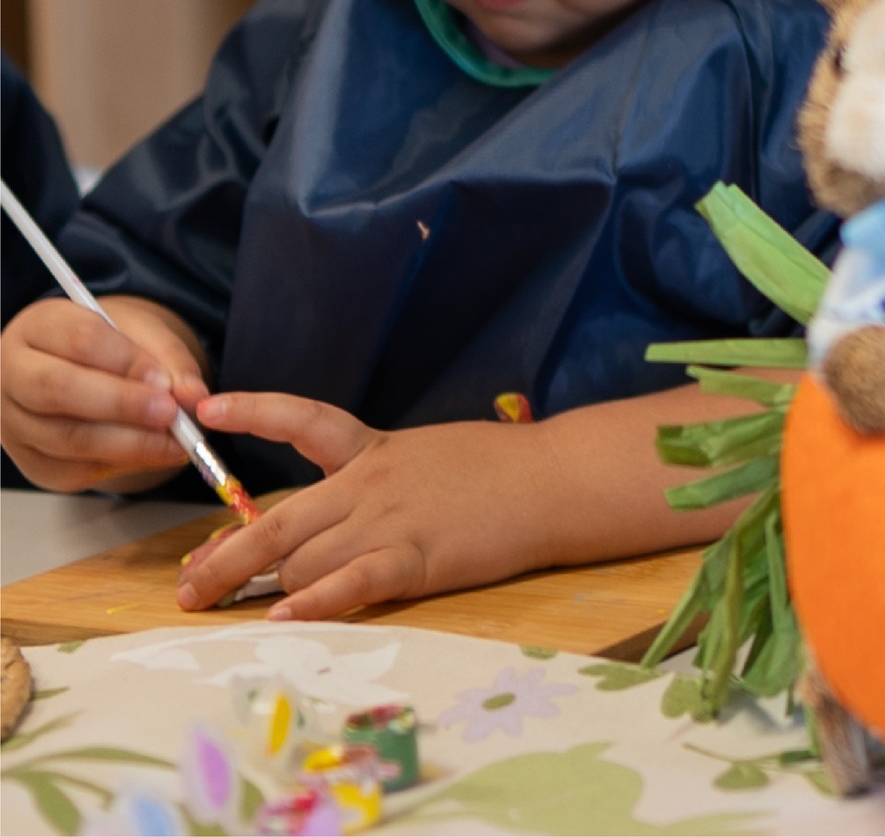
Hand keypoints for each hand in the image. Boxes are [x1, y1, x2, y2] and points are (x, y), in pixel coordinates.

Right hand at [0, 295, 209, 492]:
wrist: (87, 369)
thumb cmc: (113, 346)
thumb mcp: (143, 334)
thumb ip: (170, 360)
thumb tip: (192, 395)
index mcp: (38, 326)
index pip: (79, 338)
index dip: (125, 360)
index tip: (163, 379)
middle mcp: (13, 373)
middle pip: (58, 389)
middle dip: (122, 405)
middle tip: (169, 414)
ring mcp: (12, 422)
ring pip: (65, 438)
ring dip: (128, 444)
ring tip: (174, 441)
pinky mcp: (29, 461)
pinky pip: (72, 470)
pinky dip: (119, 465)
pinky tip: (153, 455)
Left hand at [178, 393, 552, 621]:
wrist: (556, 480)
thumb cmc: (502, 469)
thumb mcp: (430, 457)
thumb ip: (379, 482)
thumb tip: (331, 519)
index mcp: (377, 449)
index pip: (304, 421)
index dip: (254, 410)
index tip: (207, 407)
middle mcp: (372, 482)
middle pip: (279, 519)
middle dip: (226, 556)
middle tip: (188, 585)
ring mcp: (392, 520)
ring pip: (304, 557)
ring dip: (263, 586)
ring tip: (224, 610)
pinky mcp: (417, 558)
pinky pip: (351, 582)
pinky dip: (312, 601)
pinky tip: (283, 618)